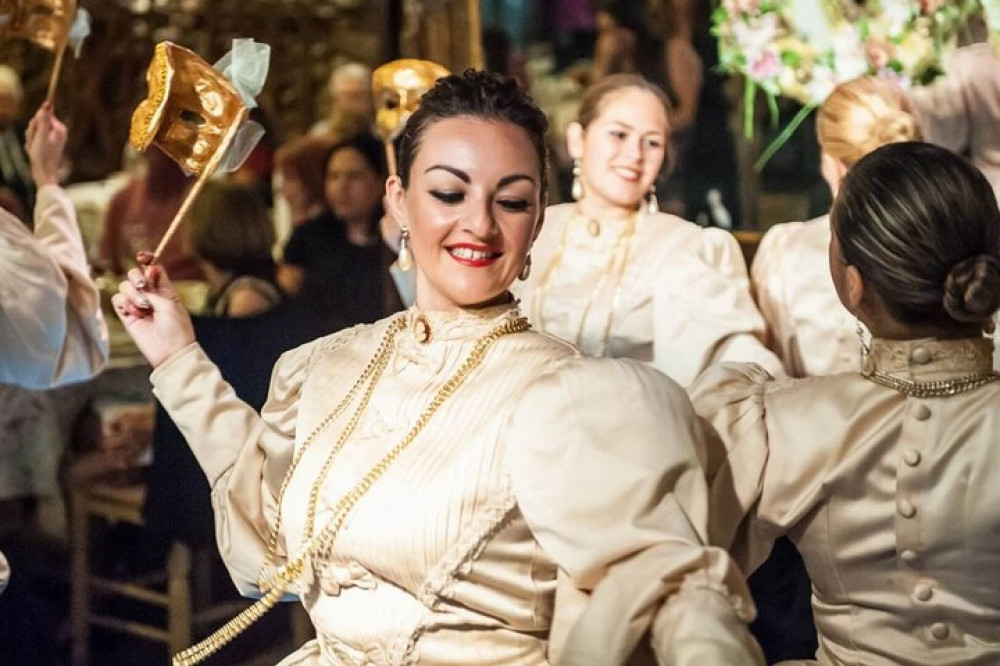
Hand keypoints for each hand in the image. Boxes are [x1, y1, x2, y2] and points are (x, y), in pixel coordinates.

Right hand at [25, 102, 66, 186]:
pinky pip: (35, 139)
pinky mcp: (48, 144)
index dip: (35, 123)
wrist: (44, 173)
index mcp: (60, 128)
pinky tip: (33, 152)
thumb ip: (44, 120)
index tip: (36, 133)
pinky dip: (31, 144)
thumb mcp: (41, 135)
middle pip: (38, 122)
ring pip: (34, 131)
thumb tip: (48, 104)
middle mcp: (58, 132)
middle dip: (32, 131)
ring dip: (30, 139)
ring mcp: (53, 138)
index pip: (42, 114)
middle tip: (33, 142)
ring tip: (33, 148)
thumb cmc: (43, 155)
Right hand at [111, 252, 195, 367]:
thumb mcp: (169, 304)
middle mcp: (150, 295)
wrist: (170, 352)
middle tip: (143, 286)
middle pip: (134, 274)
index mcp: (165, 289)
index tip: (142, 256)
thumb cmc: (176, 328)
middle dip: (136, 277)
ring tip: (143, 308)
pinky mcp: (127, 316)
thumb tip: (140, 279)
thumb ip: (153, 290)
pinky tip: (134, 314)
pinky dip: (123, 304)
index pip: (152, 268)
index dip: (147, 260)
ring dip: (132, 294)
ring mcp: (137, 305)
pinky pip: (117, 301)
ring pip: (124, 287)